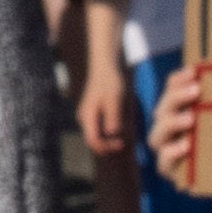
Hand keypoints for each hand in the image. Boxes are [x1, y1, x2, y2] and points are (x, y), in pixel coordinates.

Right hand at [75, 43, 142, 167]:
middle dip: (110, 144)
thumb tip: (112, 135)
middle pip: (95, 140)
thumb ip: (113, 118)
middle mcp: (85, 119)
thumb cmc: (111, 81)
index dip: (107, 147)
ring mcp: (89, 116)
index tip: (122, 143)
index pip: (93, 141)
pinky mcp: (95, 113)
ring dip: (111, 138)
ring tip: (126, 132)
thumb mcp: (115, 99)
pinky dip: (112, 131)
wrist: (107, 65)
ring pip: (99, 135)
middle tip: (126, 142)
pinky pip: (102, 128)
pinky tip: (123, 125)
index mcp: (87, 116)